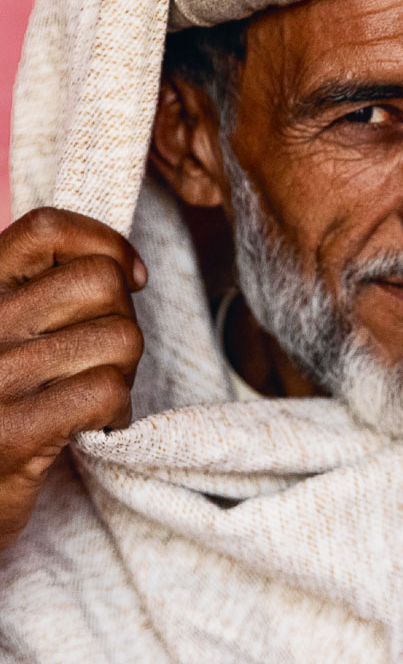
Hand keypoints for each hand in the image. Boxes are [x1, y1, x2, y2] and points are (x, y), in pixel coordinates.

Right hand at [0, 207, 145, 551]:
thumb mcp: (0, 337)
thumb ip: (36, 294)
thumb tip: (125, 269)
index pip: (46, 229)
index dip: (105, 244)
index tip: (129, 278)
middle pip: (100, 282)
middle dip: (122, 320)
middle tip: (102, 358)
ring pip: (119, 337)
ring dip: (124, 371)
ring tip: (93, 396)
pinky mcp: (11, 434)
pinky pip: (106, 391)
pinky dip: (117, 412)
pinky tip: (94, 427)